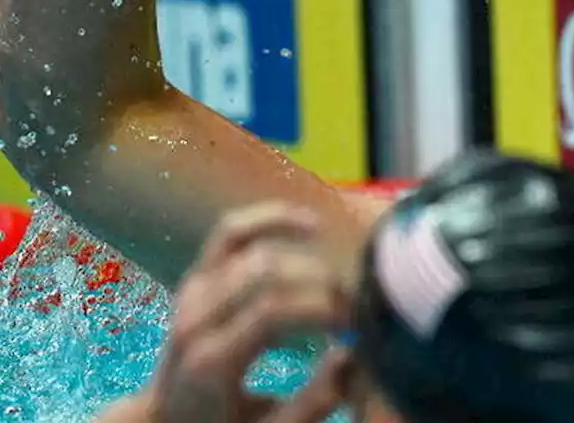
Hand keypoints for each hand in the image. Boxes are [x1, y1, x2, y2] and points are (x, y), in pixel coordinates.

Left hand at [143, 203, 352, 422]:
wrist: (165, 420)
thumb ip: (315, 400)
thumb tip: (355, 354)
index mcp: (212, 359)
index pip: (273, 310)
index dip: (324, 307)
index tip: (359, 324)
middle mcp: (197, 316)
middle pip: (267, 273)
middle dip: (322, 283)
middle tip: (354, 309)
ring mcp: (194, 290)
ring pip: (255, 248)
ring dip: (308, 261)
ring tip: (338, 286)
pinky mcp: (198, 274)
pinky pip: (233, 231)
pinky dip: (272, 218)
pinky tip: (311, 225)